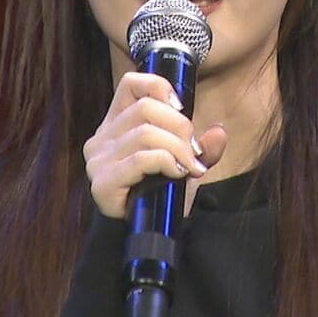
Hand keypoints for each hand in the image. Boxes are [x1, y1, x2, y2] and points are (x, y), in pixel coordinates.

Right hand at [83, 72, 227, 217]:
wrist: (148, 232)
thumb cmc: (161, 192)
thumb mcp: (185, 161)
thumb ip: (202, 146)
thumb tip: (219, 133)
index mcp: (116, 123)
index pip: (131, 84)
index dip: (159, 87)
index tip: (181, 108)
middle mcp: (101, 137)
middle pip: (145, 109)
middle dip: (179, 127)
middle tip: (193, 150)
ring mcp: (98, 161)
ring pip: (145, 133)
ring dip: (177, 148)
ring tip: (188, 165)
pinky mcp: (102, 183)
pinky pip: (140, 159)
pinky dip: (166, 162)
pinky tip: (176, 173)